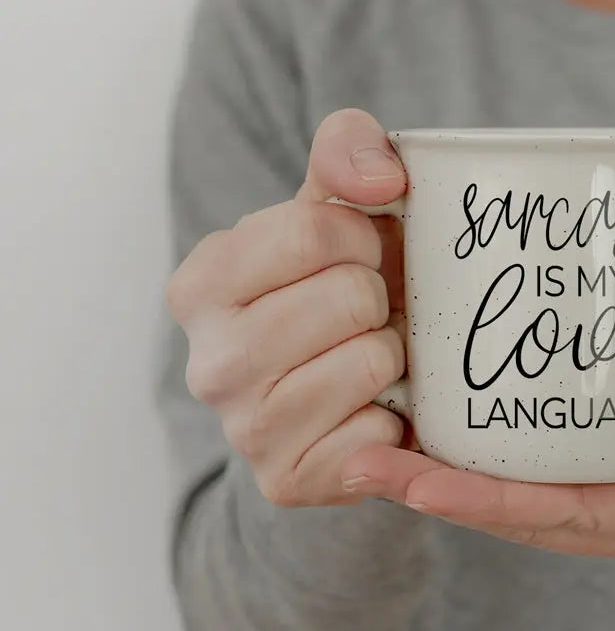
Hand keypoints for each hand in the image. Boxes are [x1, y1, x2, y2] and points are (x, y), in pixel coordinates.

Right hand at [166, 108, 412, 506]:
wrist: (353, 381)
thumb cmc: (343, 279)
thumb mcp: (338, 199)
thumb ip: (350, 148)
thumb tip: (383, 180)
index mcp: (202, 281)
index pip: (315, 230)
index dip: (362, 236)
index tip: (358, 255)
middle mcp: (208, 361)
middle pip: (351, 297)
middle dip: (379, 297)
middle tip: (367, 313)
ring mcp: (244, 430)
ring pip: (372, 362)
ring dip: (393, 354)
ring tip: (371, 356)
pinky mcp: (288, 481)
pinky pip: (379, 437)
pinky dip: (396, 419)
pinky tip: (374, 409)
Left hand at [343, 339, 614, 569]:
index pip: (569, 516)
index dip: (492, 500)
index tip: (419, 479)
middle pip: (527, 515)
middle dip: (444, 494)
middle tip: (363, 464)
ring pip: (525, 498)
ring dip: (453, 479)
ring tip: (377, 450)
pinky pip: (542, 470)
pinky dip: (490, 455)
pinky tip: (445, 422)